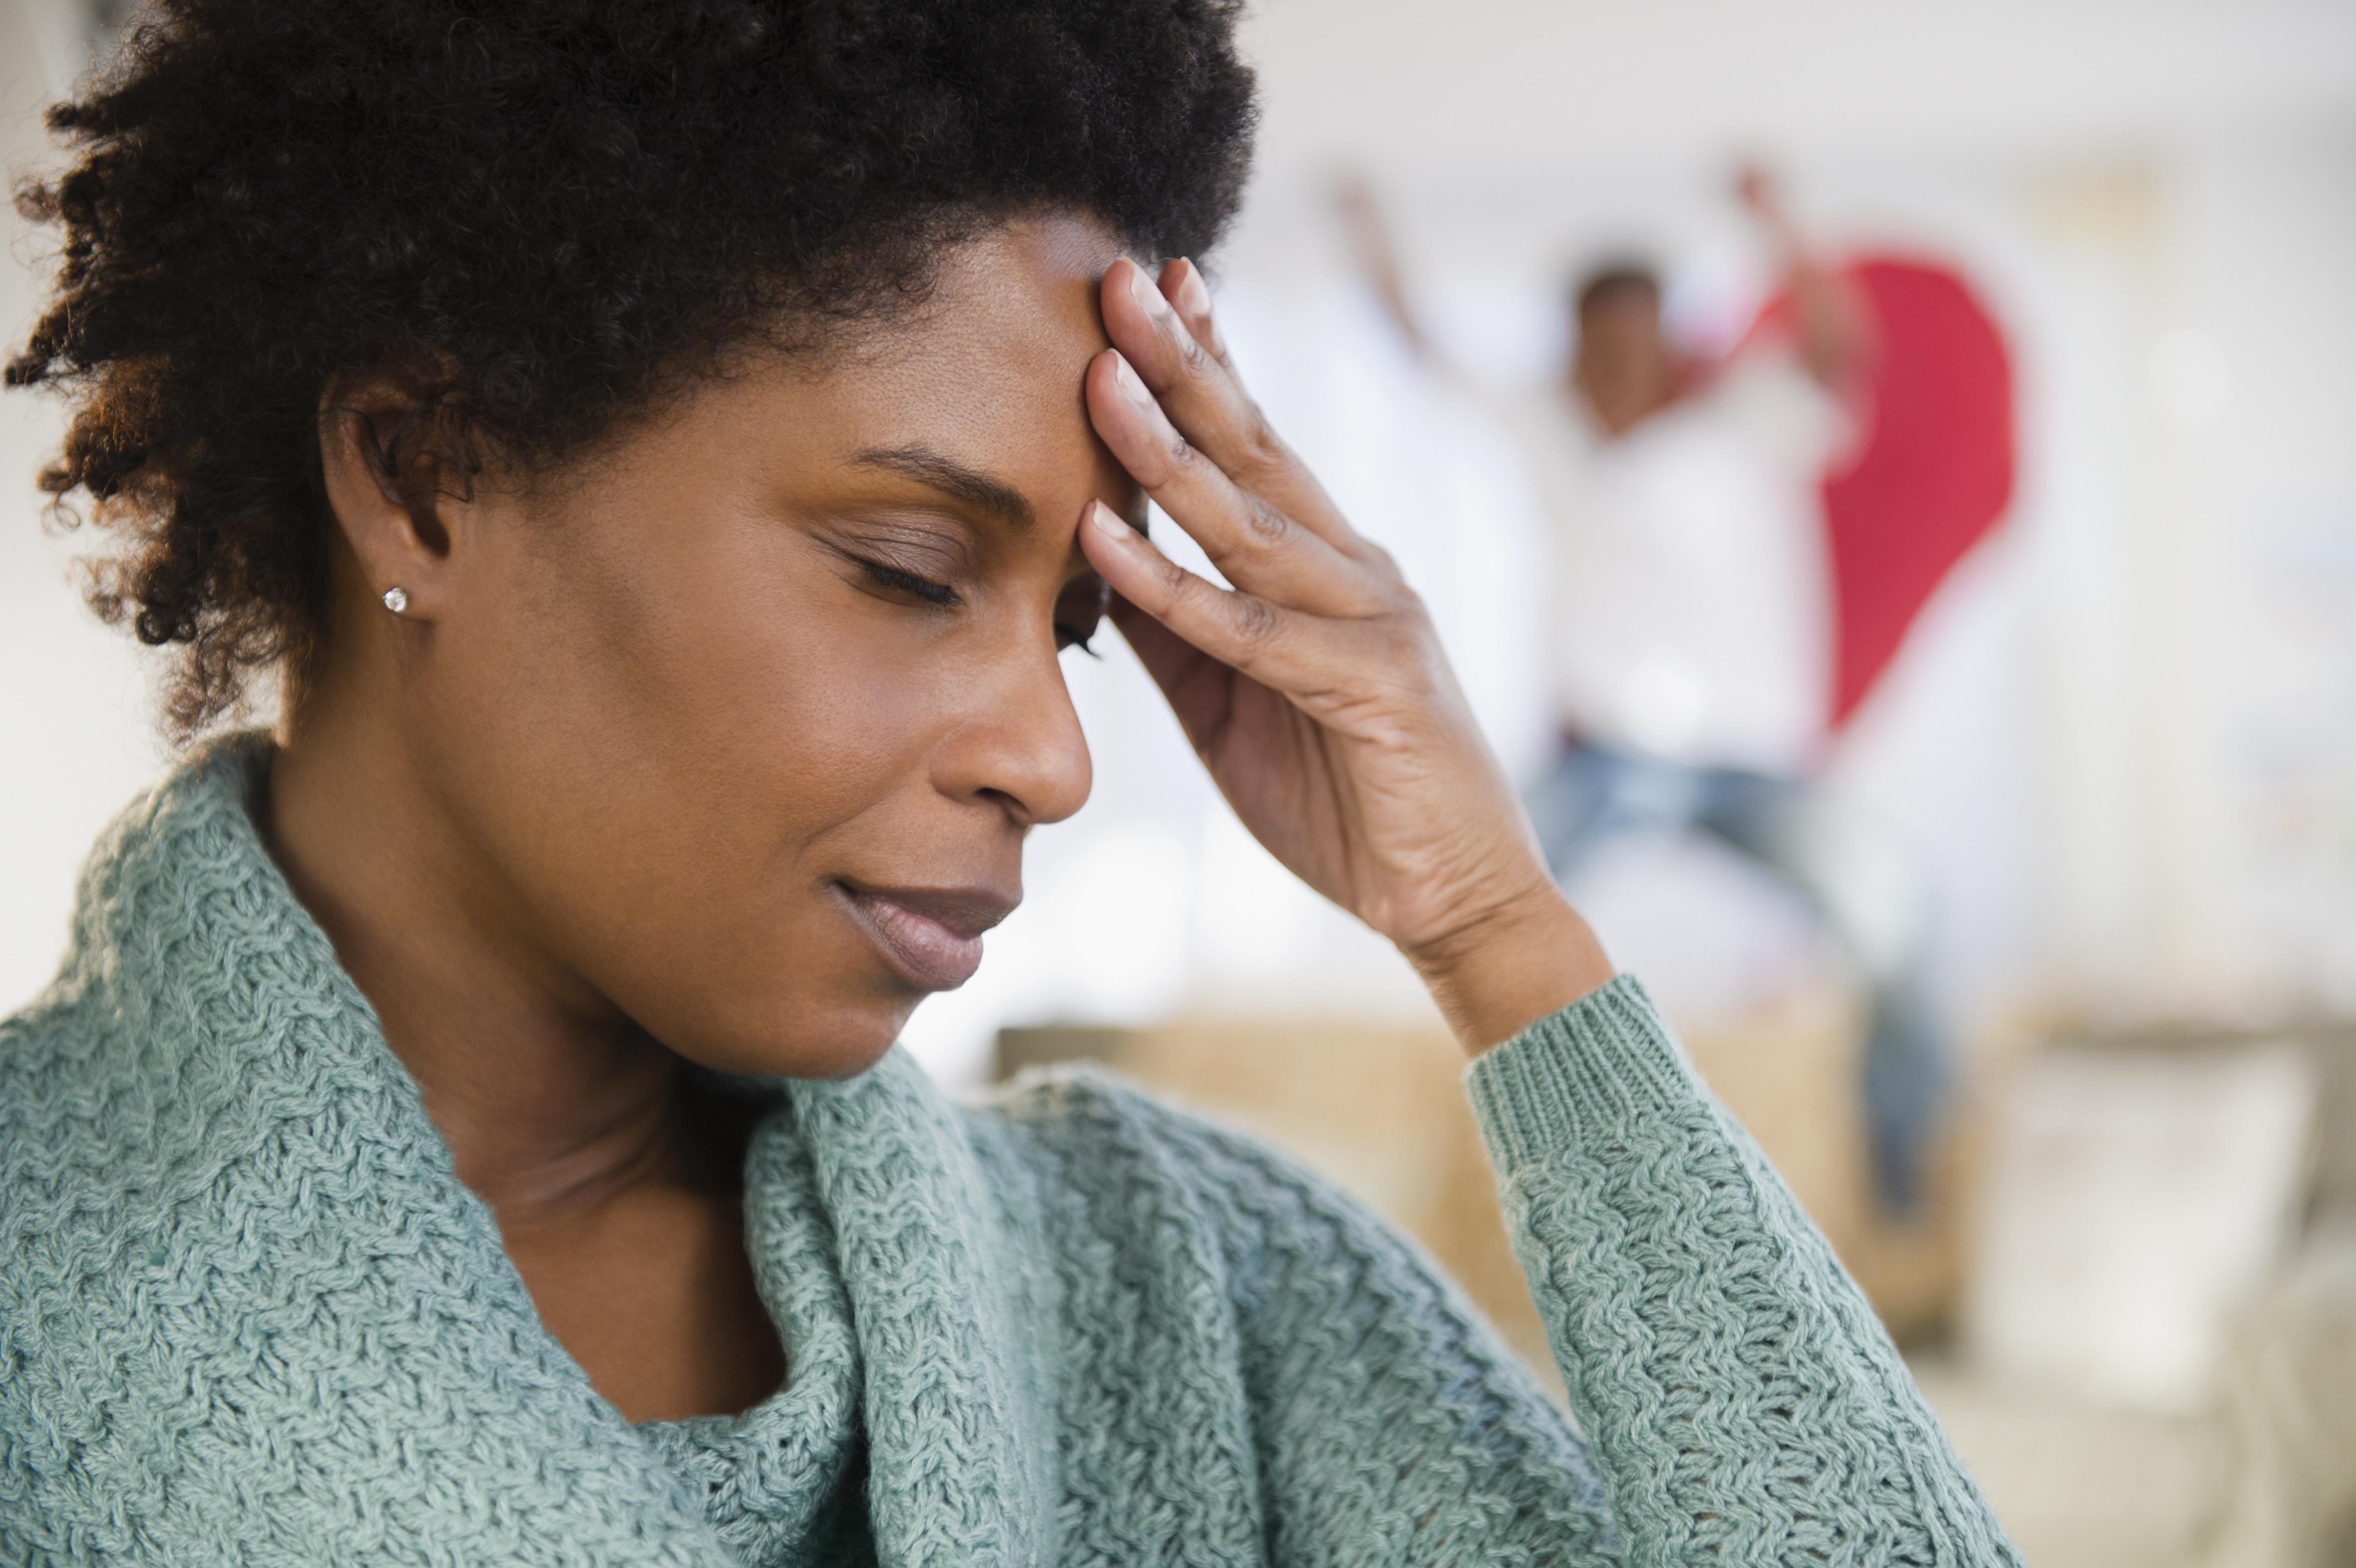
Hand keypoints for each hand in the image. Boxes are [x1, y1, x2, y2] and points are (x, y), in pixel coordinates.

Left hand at [1079, 257, 1613, 1052]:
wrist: (1452, 900)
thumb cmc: (1345, 799)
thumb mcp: (1233, 704)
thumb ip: (1176, 632)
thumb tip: (1095, 563)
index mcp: (1330, 568)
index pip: (1260, 447)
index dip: (1208, 362)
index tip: (1154, 286)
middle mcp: (1358, 571)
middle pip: (1258, 450)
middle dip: (1186, 362)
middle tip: (1122, 277)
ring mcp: (1374, 621)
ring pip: (1253, 521)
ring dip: (1170, 447)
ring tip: (1101, 377)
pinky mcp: (1375, 686)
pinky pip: (1252, 631)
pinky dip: (1176, 586)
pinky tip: (1107, 541)